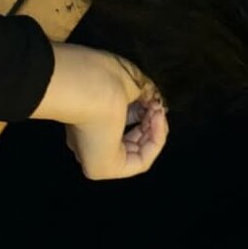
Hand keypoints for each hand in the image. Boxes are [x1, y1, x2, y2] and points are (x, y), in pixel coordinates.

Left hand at [64, 50, 169, 180]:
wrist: (88, 87)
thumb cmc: (102, 79)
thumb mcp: (129, 83)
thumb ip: (142, 96)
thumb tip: (156, 102)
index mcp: (88, 116)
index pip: (121, 120)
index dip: (143, 109)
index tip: (154, 98)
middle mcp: (89, 139)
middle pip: (131, 138)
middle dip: (151, 121)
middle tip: (159, 106)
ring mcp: (95, 156)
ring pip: (137, 150)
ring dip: (156, 129)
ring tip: (159, 110)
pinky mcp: (104, 169)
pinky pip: (139, 161)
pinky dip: (155, 141)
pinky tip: (158, 119)